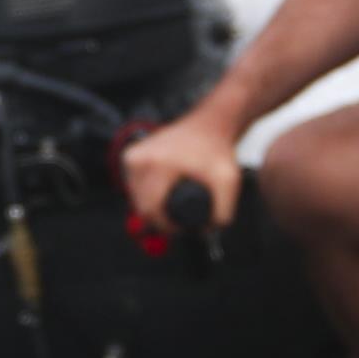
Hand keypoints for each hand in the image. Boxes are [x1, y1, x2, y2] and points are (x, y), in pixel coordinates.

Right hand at [119, 104, 241, 236]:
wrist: (210, 124)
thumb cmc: (218, 151)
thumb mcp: (228, 182)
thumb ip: (222, 213)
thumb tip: (204, 233)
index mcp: (158, 164)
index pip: (151, 209)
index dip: (167, 226)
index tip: (183, 227)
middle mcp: (140, 158)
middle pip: (141, 207)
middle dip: (160, 219)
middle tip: (180, 218)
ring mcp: (133, 155)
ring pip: (135, 198)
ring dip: (152, 206)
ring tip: (175, 197)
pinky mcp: (130, 155)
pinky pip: (134, 186)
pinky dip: (147, 193)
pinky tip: (165, 188)